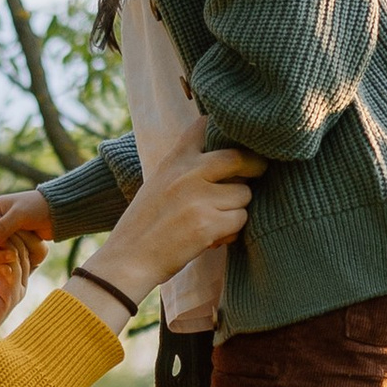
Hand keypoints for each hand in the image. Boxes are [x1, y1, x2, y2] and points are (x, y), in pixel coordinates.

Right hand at [0, 188, 53, 259]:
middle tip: (4, 255)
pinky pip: (8, 247)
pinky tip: (17, 257)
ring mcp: (8, 227)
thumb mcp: (20, 216)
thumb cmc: (39, 207)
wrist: (59, 210)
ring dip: (4, 251)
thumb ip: (3, 227)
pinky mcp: (17, 236)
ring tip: (13, 256)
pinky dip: (11, 252)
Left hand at [0, 223, 33, 380]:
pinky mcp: (10, 300)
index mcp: (5, 267)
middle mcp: (14, 278)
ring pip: (21, 258)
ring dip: (4, 244)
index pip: (21, 241)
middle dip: (10, 230)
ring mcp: (14, 289)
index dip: (11, 226)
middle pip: (26, 246)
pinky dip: (3, 261)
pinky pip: (14, 275)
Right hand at [93, 140, 258, 308]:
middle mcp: (187, 173)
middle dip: (254, 166)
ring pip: (243, 194)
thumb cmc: (145, 225)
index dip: (223, 127)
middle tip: (258, 172)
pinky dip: (231, 231)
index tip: (232, 134)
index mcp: (174, 161)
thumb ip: (186, 168)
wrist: (128, 259)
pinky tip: (213, 238)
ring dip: (236, 210)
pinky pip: (240, 219)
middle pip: (238, 157)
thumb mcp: (159, 183)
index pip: (203, 127)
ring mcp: (198, 197)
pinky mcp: (207, 223)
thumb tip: (231, 160)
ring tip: (216, 221)